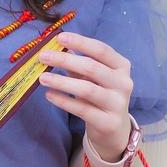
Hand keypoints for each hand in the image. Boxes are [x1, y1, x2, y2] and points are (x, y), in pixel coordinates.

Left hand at [35, 31, 133, 160]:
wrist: (114, 129)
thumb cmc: (100, 95)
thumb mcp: (91, 77)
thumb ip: (78, 62)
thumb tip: (58, 46)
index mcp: (121, 67)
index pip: (102, 50)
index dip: (81, 42)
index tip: (59, 38)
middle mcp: (123, 83)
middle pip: (92, 67)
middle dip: (65, 60)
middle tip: (43, 56)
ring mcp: (118, 104)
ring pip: (87, 89)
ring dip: (62, 81)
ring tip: (42, 77)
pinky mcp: (108, 122)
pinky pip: (82, 110)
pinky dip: (64, 101)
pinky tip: (49, 94)